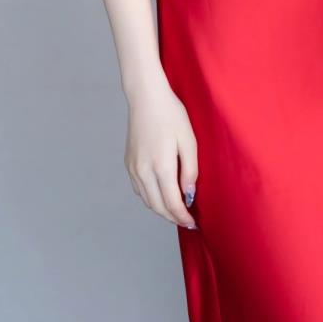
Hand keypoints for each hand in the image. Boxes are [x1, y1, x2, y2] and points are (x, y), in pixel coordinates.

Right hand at [125, 77, 198, 229]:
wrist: (146, 98)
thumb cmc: (171, 115)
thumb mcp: (189, 141)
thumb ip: (190, 171)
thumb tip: (189, 195)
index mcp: (161, 166)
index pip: (172, 203)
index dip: (183, 217)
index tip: (193, 223)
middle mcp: (143, 171)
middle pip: (158, 207)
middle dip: (173, 217)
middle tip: (187, 221)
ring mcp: (133, 168)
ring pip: (147, 200)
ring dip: (161, 210)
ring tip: (176, 211)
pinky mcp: (129, 163)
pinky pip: (139, 189)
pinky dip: (150, 198)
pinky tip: (161, 196)